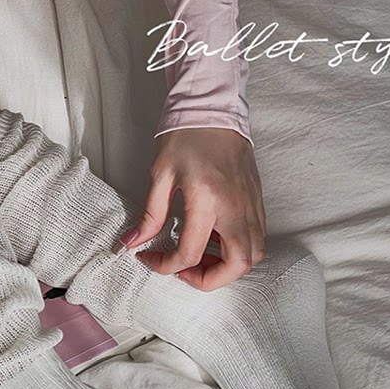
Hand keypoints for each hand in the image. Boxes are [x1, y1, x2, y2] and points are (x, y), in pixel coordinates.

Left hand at [125, 127, 266, 290]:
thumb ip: (149, 216)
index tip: (149, 258)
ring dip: (228, 268)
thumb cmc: (186, 136)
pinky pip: (257, 238)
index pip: (190, 252)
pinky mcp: (257, 201)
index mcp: (206, 199)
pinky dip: (239, 251)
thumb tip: (132, 243)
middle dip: (209, 280)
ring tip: (202, 259)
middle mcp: (234, 207)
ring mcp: (250, 205)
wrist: (213, 108)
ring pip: (254, 255)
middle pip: (237, 265)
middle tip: (185, 271)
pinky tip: (216, 242)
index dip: (165, 266)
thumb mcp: (160, 175)